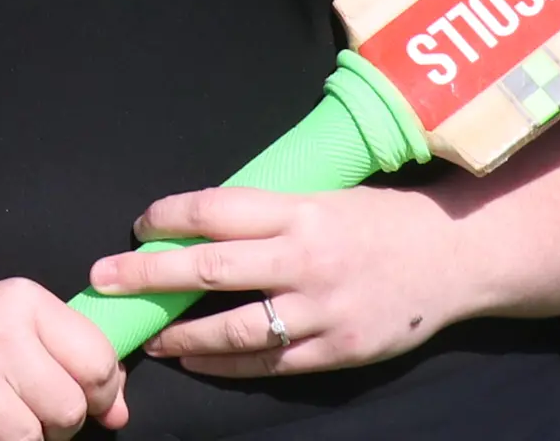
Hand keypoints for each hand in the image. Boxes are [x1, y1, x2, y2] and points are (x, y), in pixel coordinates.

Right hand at [0, 281, 126, 440]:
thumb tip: (118, 412)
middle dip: (57, 426)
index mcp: (23, 301)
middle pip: (67, 408)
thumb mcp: (14, 325)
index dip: (102, 395)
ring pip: (30, 438)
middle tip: (29, 415)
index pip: (97, 361)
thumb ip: (71, 359)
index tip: (87, 403)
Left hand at [87, 184, 472, 379]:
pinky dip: (222, 363)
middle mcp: (307, 260)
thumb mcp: (325, 196)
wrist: (455, 257)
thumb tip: (198, 221)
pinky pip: (267, 362)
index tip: (140, 226)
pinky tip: (193, 358)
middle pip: (210, 269)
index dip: (168, 218)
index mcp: (301, 211)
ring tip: (148, 333)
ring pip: (233, 328)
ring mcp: (322, 311)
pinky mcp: (337, 351)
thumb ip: (269, 212)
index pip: (216, 210)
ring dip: (180, 333)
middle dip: (147, 275)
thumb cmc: (381, 219)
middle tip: (104, 279)